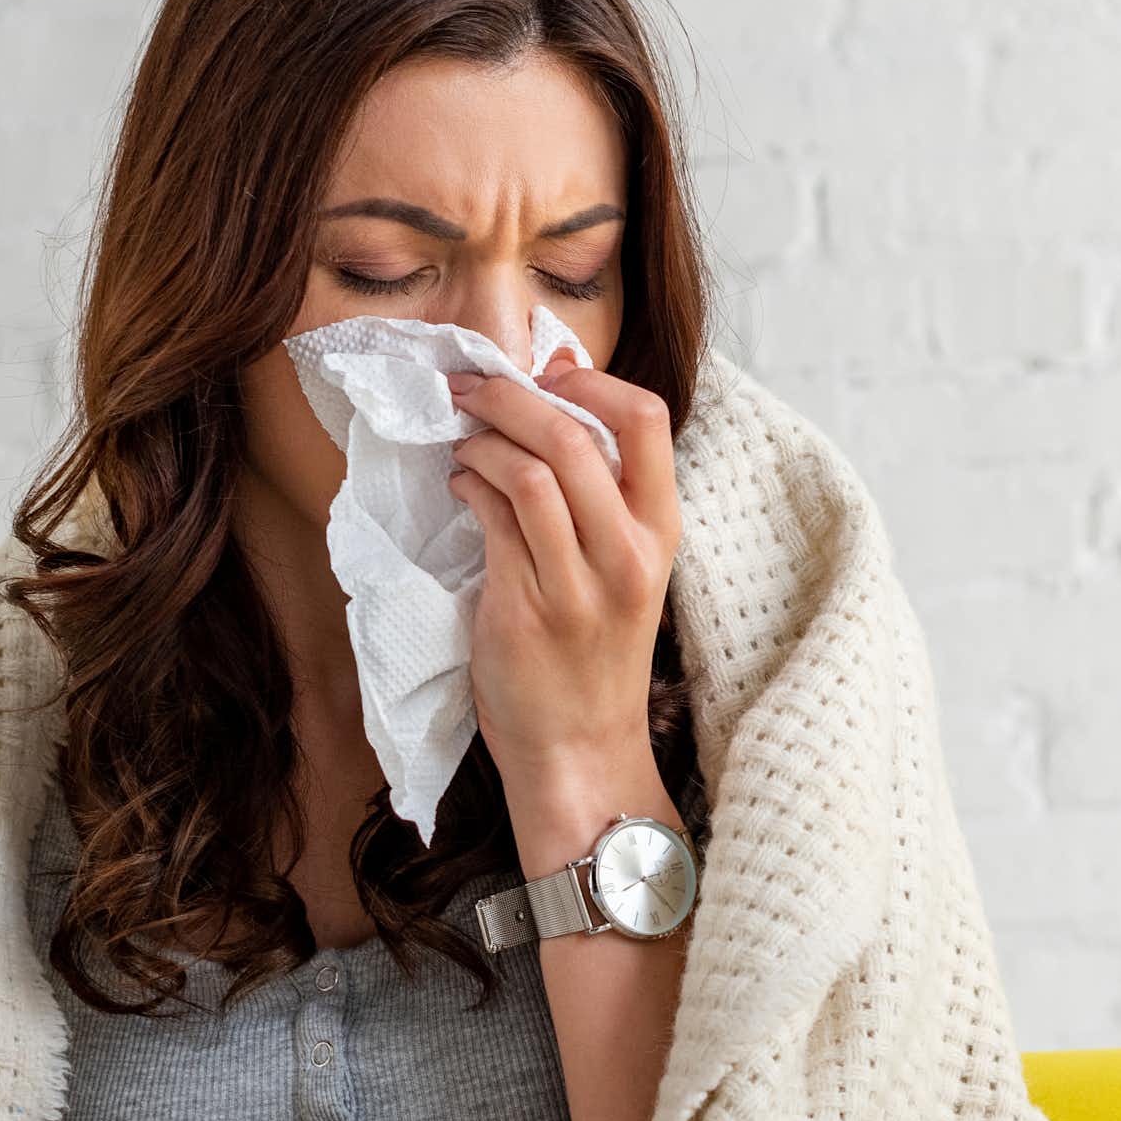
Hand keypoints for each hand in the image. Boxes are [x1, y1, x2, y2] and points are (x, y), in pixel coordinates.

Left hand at [443, 350, 680, 816]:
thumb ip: (602, 494)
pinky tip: (460, 484)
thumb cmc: (595, 652)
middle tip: (474, 386)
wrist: (580, 749)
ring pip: (530, 473)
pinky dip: (469, 484)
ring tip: (462, 441)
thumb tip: (560, 390)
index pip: (647, 421)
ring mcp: (577, 584)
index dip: (591, 381)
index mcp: (660, 533)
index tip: (548, 371)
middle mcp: (627, 554)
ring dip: (483, 440)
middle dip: (513, 396)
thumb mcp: (625, 567)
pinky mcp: (524, 608)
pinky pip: (494, 519)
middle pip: (574, 436)